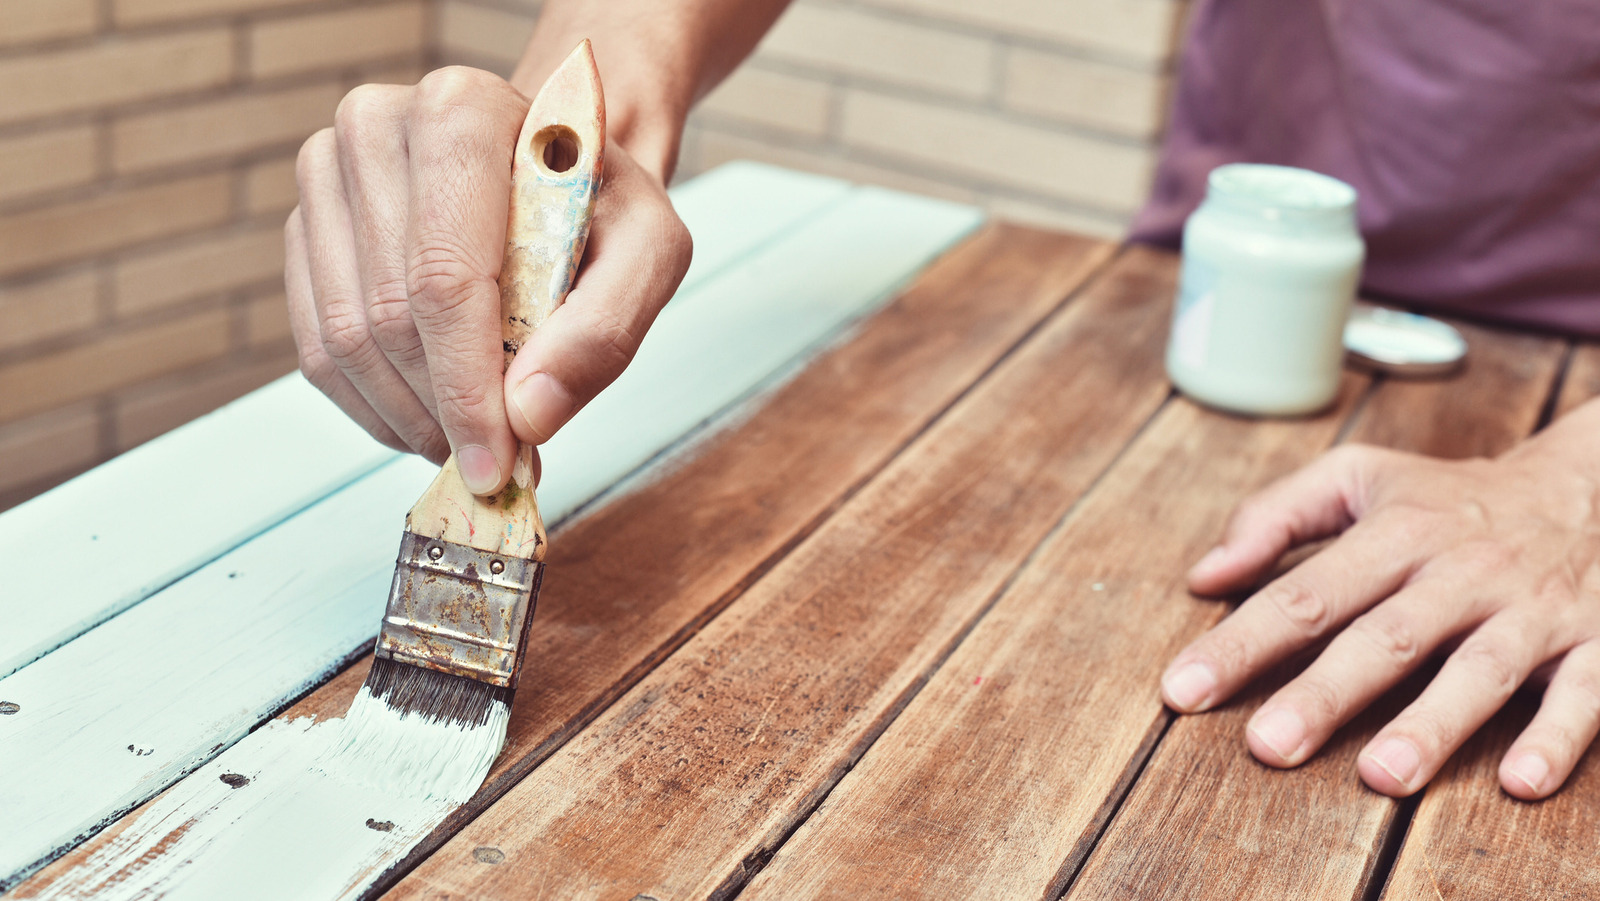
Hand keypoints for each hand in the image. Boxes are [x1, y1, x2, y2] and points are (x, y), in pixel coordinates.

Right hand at [285, 67, 691, 494]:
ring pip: (345, 340)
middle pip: (392, 316)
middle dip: (446, 413)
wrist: (554, 174)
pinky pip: (317, 346)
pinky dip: (375, 406)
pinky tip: (431, 419)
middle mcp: (376, 126)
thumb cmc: (604, 207)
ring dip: (409, 418)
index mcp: (462, 113)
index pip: (445, 279)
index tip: (497, 464)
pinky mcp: (307, 228)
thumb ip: (605, 330)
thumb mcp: (650, 253)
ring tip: (471, 444)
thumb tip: (528, 415)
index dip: (467, 389)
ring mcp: (327, 175)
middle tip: (499, 463)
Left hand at [1161, 403, 1599, 798]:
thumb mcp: (1360, 477)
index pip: (1305, 594)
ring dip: (1432, 722)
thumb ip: (1274, 518)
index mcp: (1396, 533)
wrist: (1592, 484)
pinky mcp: (1597, 643)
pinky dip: (1556, 735)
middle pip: (1386, 637)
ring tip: (1380, 776)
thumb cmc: (1450, 496)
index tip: (1183, 688)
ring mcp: (1532, 609)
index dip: (1242, 642)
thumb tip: (1202, 576)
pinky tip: (1521, 780)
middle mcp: (1461, 571)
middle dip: (1325, 692)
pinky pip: (1584, 693)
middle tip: (1269, 745)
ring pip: (1479, 669)